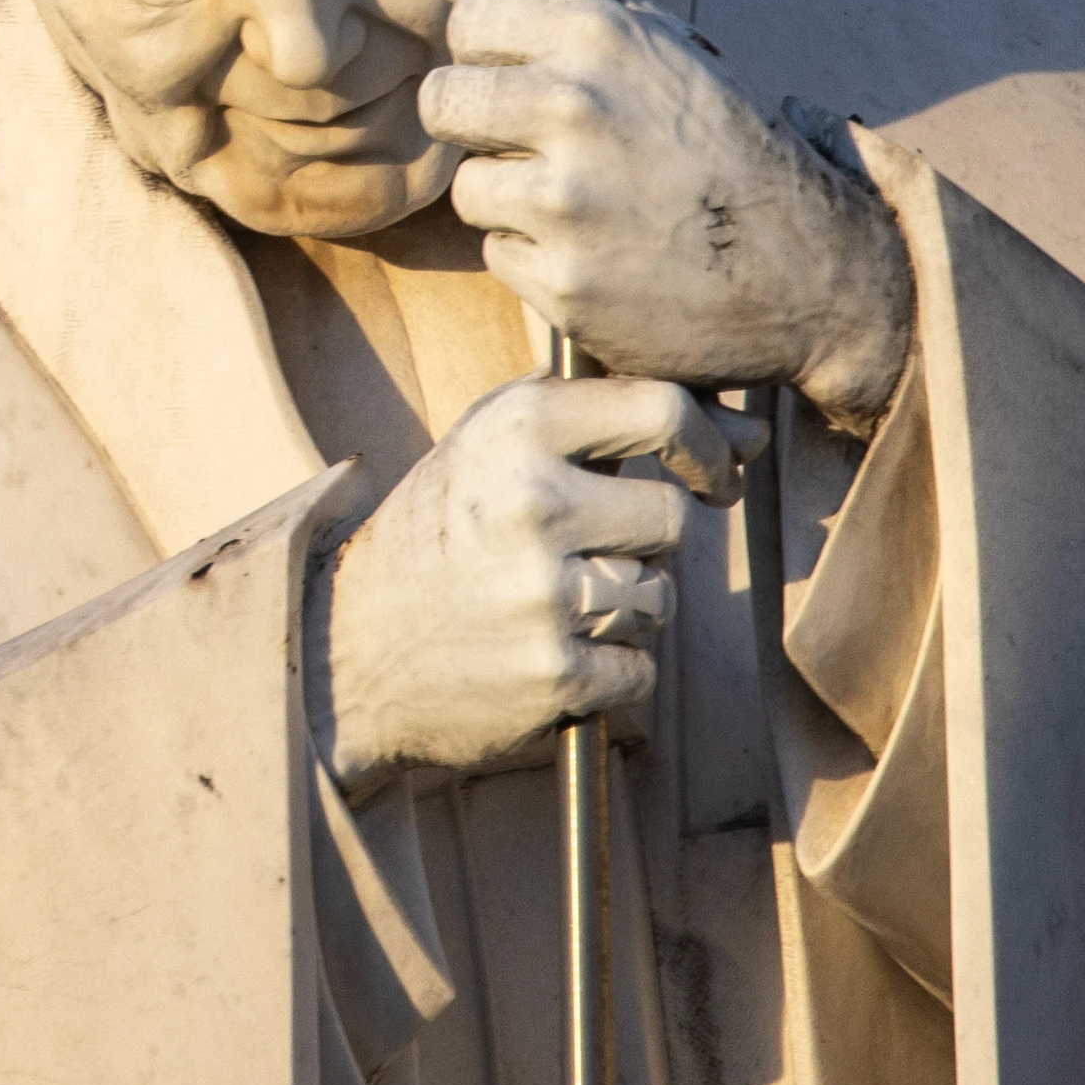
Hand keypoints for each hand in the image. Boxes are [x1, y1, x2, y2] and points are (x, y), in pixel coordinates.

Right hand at [316, 375, 736, 786]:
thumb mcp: (481, 445)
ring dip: (622, 612)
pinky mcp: (555, 669)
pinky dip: (607, 673)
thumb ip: (583, 417)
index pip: (663, 412)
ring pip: (656, 598)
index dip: (707, 447)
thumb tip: (739, 430)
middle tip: (584, 557)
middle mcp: (531, 500)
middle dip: (644, 547)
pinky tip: (545, 656)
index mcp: (516, 428)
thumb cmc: (436, 536)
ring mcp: (544, 589)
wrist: (346, 648)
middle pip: (673, 521)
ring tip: (545, 607)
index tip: (712, 476)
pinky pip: (638, 668)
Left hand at [416, 0, 912, 429]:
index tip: (517, 70)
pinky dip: (537, 256)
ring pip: (469, 186)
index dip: (487, 50)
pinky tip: (601, 251)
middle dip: (475, 120)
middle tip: (528, 139)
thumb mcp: (662, 48)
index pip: (468, 19)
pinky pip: (500, 253)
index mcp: (600, 36)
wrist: (811, 270)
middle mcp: (576, 109)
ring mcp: (566, 202)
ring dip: (513, 196)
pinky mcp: (562, 282)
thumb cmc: (726, 144)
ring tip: (586, 201)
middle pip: (441, 100)